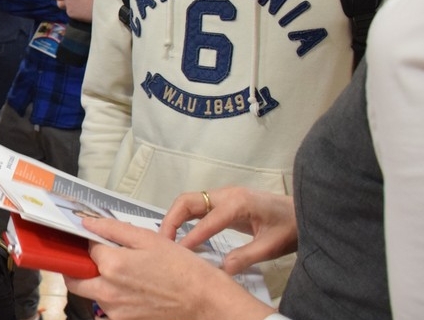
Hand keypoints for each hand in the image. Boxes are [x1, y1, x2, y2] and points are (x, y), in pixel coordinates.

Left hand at [65, 218, 274, 319]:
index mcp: (112, 265)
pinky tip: (134, 289)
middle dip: (80, 267)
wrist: (207, 303)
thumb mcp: (150, 239)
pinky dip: (112, 297)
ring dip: (97, 282)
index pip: (87, 248)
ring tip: (126, 274)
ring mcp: (114, 311)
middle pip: (76, 278)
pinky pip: (107, 308)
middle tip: (95, 259)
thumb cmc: (183, 268)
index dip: (93, 240)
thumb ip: (114, 229)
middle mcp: (107, 291)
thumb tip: (88, 223)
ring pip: (91, 294)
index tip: (101, 239)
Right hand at [159, 186, 296, 275]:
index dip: (191, 237)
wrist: (303, 212)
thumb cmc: (290, 227)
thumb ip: (246, 257)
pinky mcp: (224, 202)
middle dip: (172, 220)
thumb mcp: (271, 246)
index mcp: (238, 203)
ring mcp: (224, 196)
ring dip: (174, 218)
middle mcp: (226, 195)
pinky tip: (181, 235)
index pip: (206, 221)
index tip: (178, 253)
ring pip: (189, 202)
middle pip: (187, 201)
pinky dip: (184, 218)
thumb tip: (221, 270)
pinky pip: (197, 207)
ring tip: (167, 240)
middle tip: (163, 242)